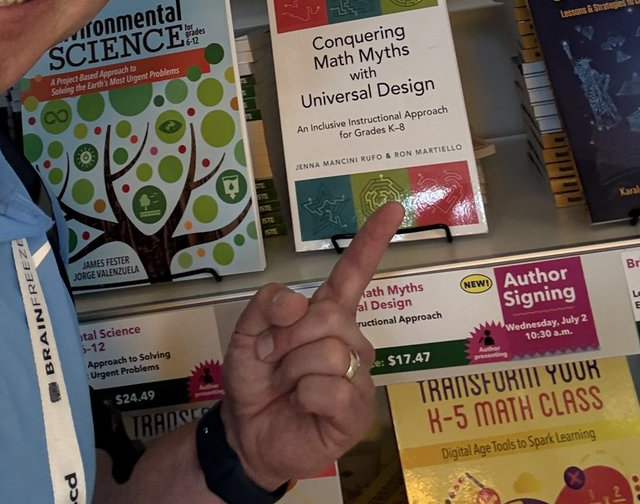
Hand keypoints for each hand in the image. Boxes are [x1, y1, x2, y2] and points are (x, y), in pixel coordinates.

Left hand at [219, 201, 403, 490]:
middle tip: (270, 357)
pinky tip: (302, 405)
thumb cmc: (255, 378)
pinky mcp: (357, 413)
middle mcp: (350, 340)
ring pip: (330, 352)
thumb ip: (267, 305)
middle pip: (330, 316)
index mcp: (328, 314)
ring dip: (292, 368)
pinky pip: (333, 389)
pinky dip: (304, 395)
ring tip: (286, 385)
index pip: (353, 272)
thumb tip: (298, 302)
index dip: (372, 240)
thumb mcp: (248, 332)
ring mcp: (357, 377)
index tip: (393, 208)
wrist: (245, 432)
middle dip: (288, 336)